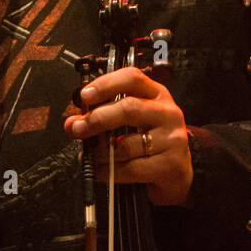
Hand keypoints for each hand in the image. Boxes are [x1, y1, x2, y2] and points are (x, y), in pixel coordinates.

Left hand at [64, 66, 192, 206]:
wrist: (178, 171)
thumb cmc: (151, 142)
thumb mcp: (130, 122)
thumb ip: (102, 117)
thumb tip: (73, 123)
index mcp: (156, 94)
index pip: (132, 78)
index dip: (106, 84)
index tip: (85, 96)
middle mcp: (168, 113)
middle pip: (129, 108)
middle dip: (98, 119)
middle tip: (78, 128)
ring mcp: (172, 139)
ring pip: (127, 144)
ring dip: (101, 152)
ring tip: (91, 155)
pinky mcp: (171, 164)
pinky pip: (132, 168)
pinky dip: (109, 171)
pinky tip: (100, 171)